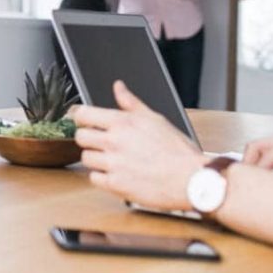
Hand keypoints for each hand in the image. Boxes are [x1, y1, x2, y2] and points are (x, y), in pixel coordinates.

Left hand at [73, 80, 205, 209]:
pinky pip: (94, 179)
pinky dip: (102, 177)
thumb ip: (131, 103)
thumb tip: (118, 87)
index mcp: (122, 122)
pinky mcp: (116, 185)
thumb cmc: (178, 150)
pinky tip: (115, 174)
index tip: (84, 122)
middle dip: (88, 139)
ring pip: (85, 158)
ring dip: (95, 159)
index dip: (81, 117)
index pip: (82, 114)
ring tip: (111, 160)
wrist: (191, 180)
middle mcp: (114, 141)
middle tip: (99, 143)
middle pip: (80, 137)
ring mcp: (114, 164)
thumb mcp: (155, 119)